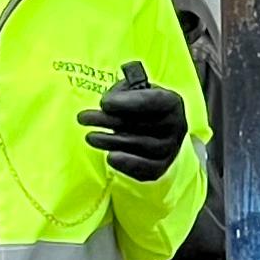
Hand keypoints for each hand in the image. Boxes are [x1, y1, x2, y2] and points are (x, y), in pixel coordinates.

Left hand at [81, 60, 190, 184]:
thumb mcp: (133, 89)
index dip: (128, 102)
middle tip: (83, 118)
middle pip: (140, 124)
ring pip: (139, 146)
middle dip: (108, 121)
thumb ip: (123, 91)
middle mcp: (176, 126)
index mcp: (172, 102)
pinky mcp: (161, 167)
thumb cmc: (140, 104)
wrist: (156, 128)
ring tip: (90, 137)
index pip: (153, 101)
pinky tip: (109, 156)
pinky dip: (126, 165)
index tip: (104, 103)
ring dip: (110, 142)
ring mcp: (170, 149)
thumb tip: (107, 104)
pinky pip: (145, 170)